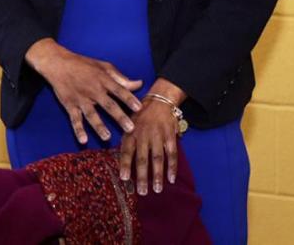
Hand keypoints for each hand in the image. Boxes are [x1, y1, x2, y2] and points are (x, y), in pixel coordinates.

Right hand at [25, 39, 142, 143]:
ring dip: (99, 126)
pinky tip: (83, 140)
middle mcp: (93, 90)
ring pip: (91, 114)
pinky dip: (78, 130)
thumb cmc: (83, 64)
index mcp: (103, 80)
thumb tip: (139, 84)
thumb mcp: (103, 66)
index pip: (119, 90)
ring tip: (107, 137)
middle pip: (108, 105)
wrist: (58, 63)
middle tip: (130, 128)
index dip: (129, 99)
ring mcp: (81, 99)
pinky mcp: (70, 105)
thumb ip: (121, 78)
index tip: (139, 108)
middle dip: (119, 117)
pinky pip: (74, 119)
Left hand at [119, 80, 184, 194]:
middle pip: (142, 158)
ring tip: (157, 190)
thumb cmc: (140, 115)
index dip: (125, 164)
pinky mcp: (170, 136)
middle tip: (142, 192)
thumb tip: (121, 162)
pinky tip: (171, 178)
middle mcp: (143, 135)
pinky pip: (172, 153)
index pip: (126, 151)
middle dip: (142, 176)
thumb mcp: (129, 124)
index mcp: (131, 133)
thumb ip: (127, 141)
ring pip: (157, 158)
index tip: (124, 178)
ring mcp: (157, 136)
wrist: (159, 100)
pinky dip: (172, 166)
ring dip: (157, 175)